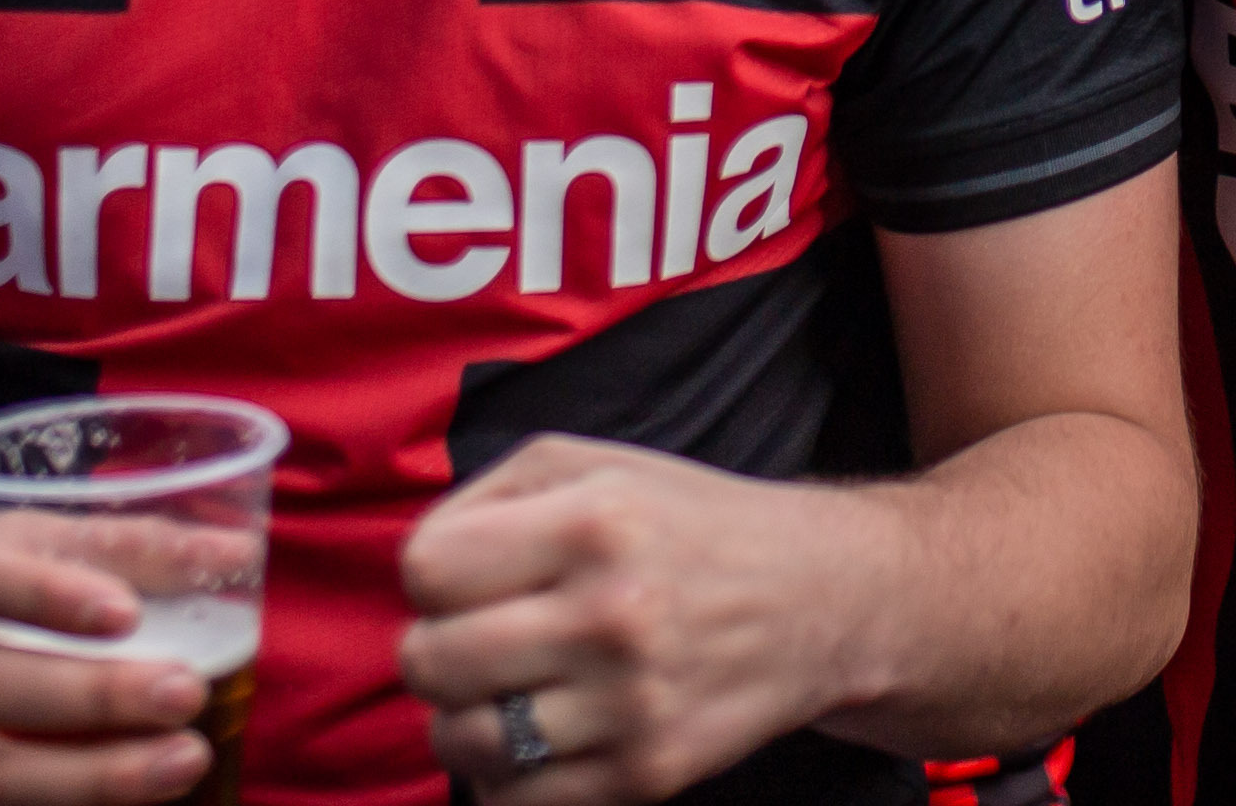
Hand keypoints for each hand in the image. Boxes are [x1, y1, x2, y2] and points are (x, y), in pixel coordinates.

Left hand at [401, 435, 894, 802]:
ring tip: (507, 693)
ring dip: (466, 721)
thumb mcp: (593, 464)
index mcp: (595, 521)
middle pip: (430, 661)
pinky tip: (544, 735)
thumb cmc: (685, 527)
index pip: (427, 570)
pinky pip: (516, 800)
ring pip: (463, 741)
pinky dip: (510, 776)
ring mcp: (631, 704)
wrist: (818, 599)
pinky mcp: (647, 774)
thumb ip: (488, 498)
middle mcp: (614, 613)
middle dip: (440, 651)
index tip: (472, 579)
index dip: (436, 575)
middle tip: (483, 641)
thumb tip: (418, 574)